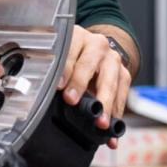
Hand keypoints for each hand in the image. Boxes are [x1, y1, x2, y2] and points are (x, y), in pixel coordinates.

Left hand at [58, 25, 131, 148]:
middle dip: (80, 85)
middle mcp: (97, 45)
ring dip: (105, 104)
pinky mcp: (124, 74)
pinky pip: (122, 95)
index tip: (59, 86)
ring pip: (110, 82)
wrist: (97, 50)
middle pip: (89, 65)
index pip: (69, 52)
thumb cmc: (74, 55)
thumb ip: (55, 69)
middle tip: (72, 101)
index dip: (64, 70)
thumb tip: (42, 91)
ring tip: (101, 122)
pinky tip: (113, 129)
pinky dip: (117, 114)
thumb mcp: (62, 55)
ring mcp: (113, 59)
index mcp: (77, 37)